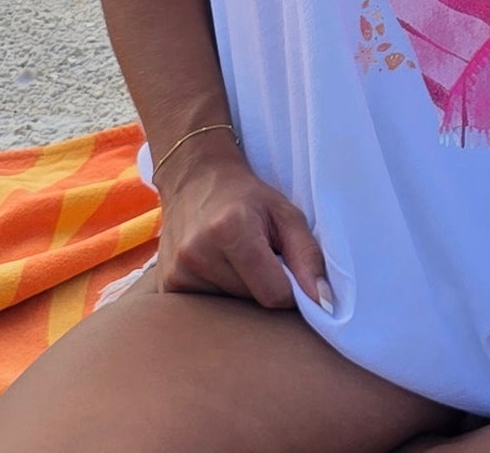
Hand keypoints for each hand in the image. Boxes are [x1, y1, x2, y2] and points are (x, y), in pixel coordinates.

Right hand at [151, 136, 331, 312]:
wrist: (196, 180)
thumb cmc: (248, 197)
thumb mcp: (286, 214)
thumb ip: (308, 257)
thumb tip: (324, 305)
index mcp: (230, 230)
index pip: (273, 293)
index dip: (291, 290)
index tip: (290, 271)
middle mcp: (197, 253)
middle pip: (251, 302)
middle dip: (265, 287)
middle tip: (262, 256)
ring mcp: (176, 272)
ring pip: (230, 308)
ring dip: (242, 291)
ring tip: (238, 259)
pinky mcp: (166, 286)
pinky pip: (207, 308)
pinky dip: (222, 294)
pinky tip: (219, 267)